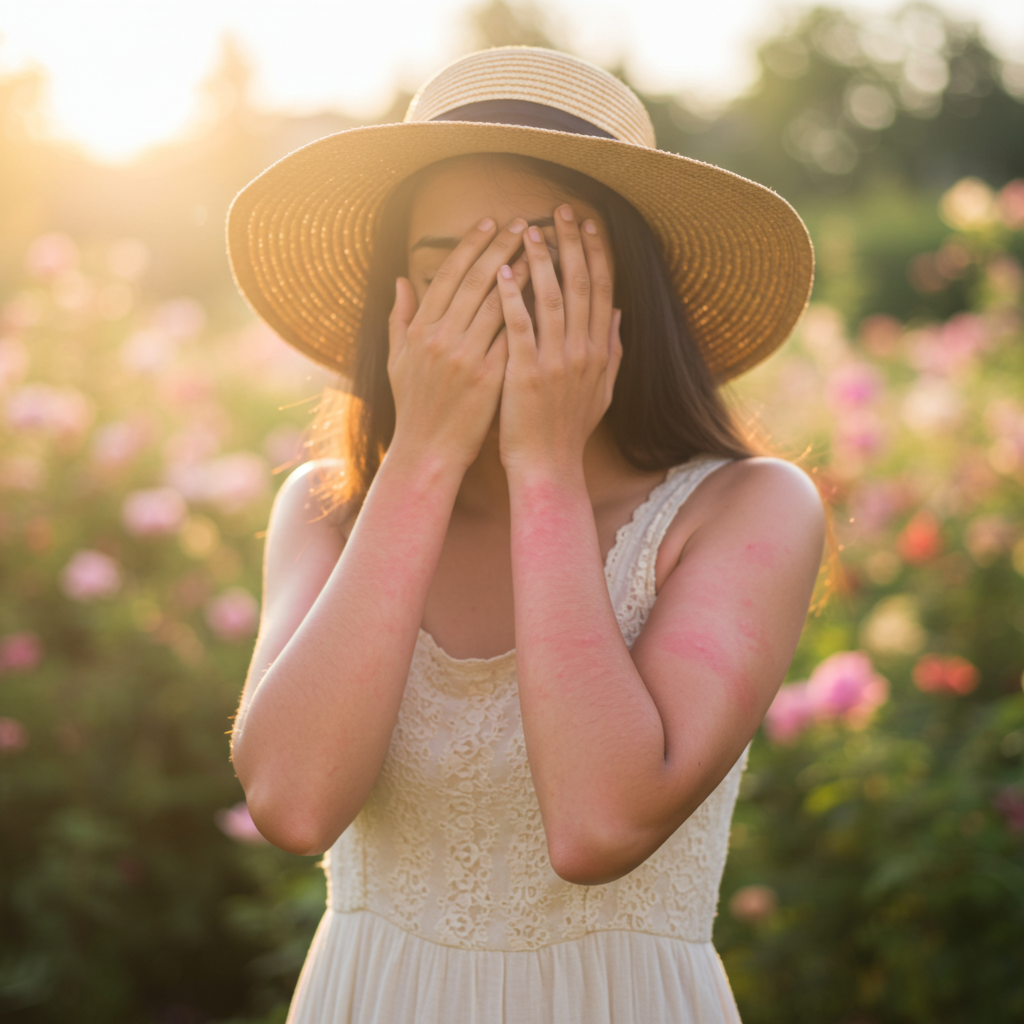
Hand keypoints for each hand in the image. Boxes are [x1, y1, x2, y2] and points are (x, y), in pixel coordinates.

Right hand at [387, 218, 530, 470]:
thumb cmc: (414, 406)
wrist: (427, 451)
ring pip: (498, 304)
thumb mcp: (397, 359)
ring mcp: (465, 358)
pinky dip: (530, 314)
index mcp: (420, 329)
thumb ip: (399, 317)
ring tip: (542, 250)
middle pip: (475, 281)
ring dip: (522, 273)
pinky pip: (513, 338)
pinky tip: (549, 296)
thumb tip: (401, 279)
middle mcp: (441, 338)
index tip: (490, 221)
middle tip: (524, 223)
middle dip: (501, 247)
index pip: (448, 274)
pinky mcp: (487, 379)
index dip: (470, 245)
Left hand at [496, 204, 622, 475]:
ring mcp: (555, 363)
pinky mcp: (525, 375)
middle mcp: (582, 352)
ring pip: (550, 300)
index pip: (600, 290)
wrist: (549, 467)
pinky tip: (501, 273)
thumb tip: (617, 315)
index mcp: (599, 351)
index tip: (587, 225)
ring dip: (540, 261)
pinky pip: (519, 328)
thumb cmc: (569, 430)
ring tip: (527, 229)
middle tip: (559, 210)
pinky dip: (511, 298)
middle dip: (570, 244)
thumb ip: (612, 351)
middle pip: (579, 285)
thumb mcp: (601, 390)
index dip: (594, 254)